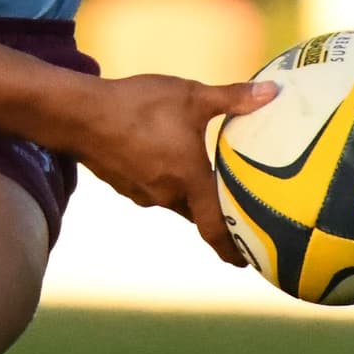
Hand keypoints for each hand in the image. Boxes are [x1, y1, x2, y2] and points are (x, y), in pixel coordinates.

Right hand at [72, 73, 277, 267]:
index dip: (233, 248)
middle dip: (214, 215)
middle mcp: (167, 195)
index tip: (248, 261)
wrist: (79, 115)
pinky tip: (160, 157)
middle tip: (234, 213)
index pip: (216, 226)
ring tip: (197, 176)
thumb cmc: (137, 105)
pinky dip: (162, 180)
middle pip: (198, 213)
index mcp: (190, 179)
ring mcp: (142, 193)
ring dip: (186, 194)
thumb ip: (232, 98)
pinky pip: (151, 189)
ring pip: (174, 200)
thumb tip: (274, 92)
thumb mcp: (190, 95)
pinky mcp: (123, 185)